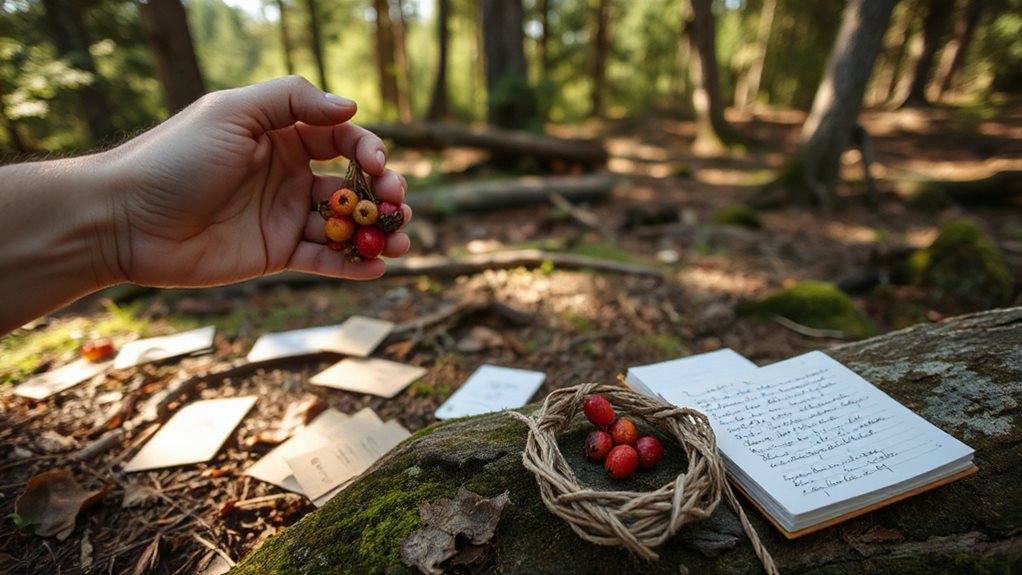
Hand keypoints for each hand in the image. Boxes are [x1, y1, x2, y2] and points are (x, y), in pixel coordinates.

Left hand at [102, 75, 410, 286]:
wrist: (125, 219)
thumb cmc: (175, 158)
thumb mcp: (233, 112)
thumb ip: (292, 100)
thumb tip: (350, 107)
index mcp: (281, 136)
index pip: (342, 140)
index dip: (369, 151)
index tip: (379, 167)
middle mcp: (289, 175)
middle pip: (353, 184)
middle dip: (382, 195)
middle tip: (397, 208)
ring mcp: (284, 217)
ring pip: (345, 224)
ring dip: (378, 233)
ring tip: (402, 242)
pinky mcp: (277, 254)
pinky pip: (323, 260)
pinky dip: (352, 265)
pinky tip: (376, 267)